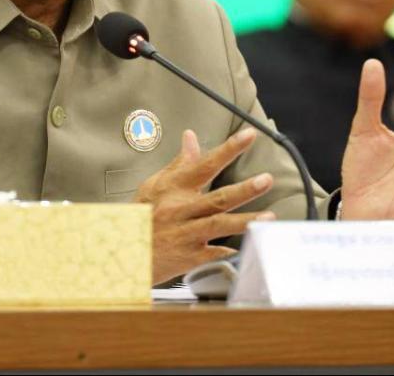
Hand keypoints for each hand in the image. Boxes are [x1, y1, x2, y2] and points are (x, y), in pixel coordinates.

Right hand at [136, 127, 275, 283]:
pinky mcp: (188, 257)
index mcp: (175, 188)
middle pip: (217, 197)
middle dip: (244, 189)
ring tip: (269, 217)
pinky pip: (213, 254)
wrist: (124, 252)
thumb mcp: (155, 185)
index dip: (228, 149)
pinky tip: (248, 248)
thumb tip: (191, 137)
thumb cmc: (142, 217)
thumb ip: (180, 163)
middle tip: (266, 180)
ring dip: (245, 221)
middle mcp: (181, 209)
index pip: (205, 164)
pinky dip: (229, 252)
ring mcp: (185, 234)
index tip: (249, 135)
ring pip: (218, 225)